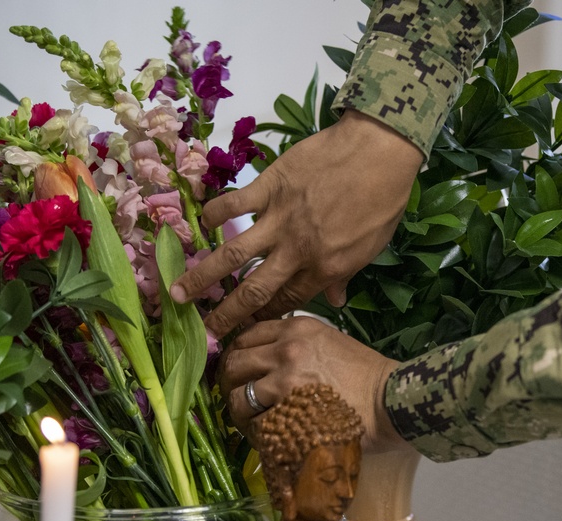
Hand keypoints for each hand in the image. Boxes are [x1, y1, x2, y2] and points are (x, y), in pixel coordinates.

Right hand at [171, 110, 422, 338]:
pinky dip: (214, 214)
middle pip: (253, 291)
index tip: (244, 330)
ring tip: (178, 291)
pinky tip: (202, 224)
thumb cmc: (383, 199)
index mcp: (323, 269)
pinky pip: (233, 204)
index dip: (262, 319)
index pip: (285, 303)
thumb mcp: (371, 248)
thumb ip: (345, 275)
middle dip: (225, 314)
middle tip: (203, 330)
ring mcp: (279, 219)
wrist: (380, 149)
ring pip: (232, 254)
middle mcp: (296, 251)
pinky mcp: (269, 186)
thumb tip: (336, 301)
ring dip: (202, 275)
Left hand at [218, 316, 413, 454]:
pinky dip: (254, 433)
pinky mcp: (287, 410)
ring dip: (238, 412)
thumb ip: (297, 345)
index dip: (238, 355)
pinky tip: (266, 437)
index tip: (239, 371)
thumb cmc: (368, 376)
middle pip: (234, 362)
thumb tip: (266, 361)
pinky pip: (254, 422)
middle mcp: (286, 347)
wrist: (392, 401)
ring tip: (249, 423)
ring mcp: (284, 379)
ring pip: (237, 395)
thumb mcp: (331, 342)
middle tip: (236, 399)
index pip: (247, 334)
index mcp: (297, 326)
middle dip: (229, 383)